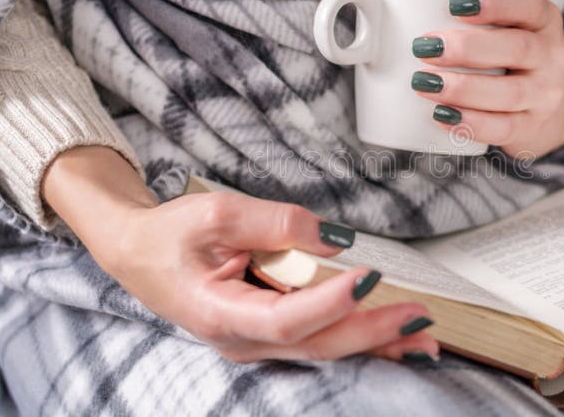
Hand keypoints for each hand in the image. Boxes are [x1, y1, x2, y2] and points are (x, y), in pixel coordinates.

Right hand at [43, 147, 437, 362]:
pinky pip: (320, 339)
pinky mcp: (269, 331)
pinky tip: (394, 339)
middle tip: (419, 316)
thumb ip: (275, 222)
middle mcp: (244, 339)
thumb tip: (334, 237)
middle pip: (317, 343)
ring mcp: (258, 341)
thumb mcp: (215, 214)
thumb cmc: (169, 236)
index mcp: (222, 314)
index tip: (369, 276)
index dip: (329, 302)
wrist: (139, 255)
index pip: (285, 316)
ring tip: (424, 339)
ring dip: (376, 344)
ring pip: (325, 349)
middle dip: (373, 333)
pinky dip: (359, 338)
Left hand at [411, 0, 563, 157]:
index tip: (453, 2)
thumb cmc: (504, 56)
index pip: (529, 4)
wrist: (540, 106)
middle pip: (518, 48)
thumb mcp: (502, 28)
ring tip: (423, 83)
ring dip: (462, 88)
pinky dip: (471, 123)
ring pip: (510, 92)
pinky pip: (504, 128)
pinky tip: (442, 115)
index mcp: (543, 21)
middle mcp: (551, 57)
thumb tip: (387, 5)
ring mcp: (545, 95)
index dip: (495, 2)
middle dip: (467, 48)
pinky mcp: (531, 128)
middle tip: (424, 47)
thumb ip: (464, 18)